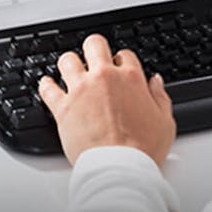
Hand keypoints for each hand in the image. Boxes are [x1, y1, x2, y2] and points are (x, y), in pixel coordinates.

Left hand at [38, 34, 175, 167]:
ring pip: (67, 60)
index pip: (125, 54)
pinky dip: (46, 84)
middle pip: (94, 44)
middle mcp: (104, 78)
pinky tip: (48, 84)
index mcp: (130, 78)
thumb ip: (160, 97)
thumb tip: (156, 82)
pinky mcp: (62, 108)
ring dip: (70, 63)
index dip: (122, 61)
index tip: (120, 69)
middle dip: (94, 48)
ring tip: (71, 69)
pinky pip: (47, 88)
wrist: (119, 168)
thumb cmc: (142, 149)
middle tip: (94, 57)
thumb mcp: (165, 121)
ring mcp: (81, 91)